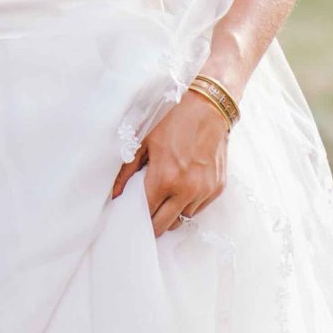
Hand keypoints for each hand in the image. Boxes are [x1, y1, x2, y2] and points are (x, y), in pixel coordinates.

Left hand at [111, 91, 230, 235]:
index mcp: (165, 178)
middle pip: (164, 225)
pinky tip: (182, 189)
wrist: (209, 108)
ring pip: (182, 218)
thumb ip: (127, 171)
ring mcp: (204, 191)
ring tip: (165, 198)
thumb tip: (115, 194)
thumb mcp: (144, 142)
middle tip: (145, 216)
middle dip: (152, 224)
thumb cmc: (173, 121)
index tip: (131, 214)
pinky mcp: (218, 188)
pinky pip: (199, 208)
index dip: (136, 215)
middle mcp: (186, 190)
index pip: (146, 212)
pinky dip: (189, 204)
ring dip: (172, 213)